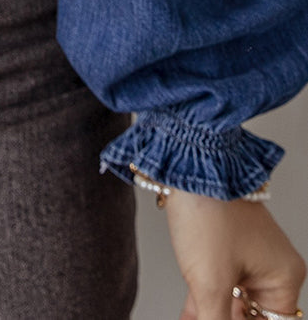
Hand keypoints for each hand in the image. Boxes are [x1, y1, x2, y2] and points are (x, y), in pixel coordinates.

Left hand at [164, 186, 305, 319]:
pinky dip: (203, 303)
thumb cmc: (208, 211)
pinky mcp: (224, 245)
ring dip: (212, 315)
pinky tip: (187, 316)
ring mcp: (247, 255)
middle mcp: (271, 267)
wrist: (184, 162)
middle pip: (254, 315)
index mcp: (283, 277)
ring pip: (233, 302)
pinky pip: (219, 284)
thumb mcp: (209, 282)